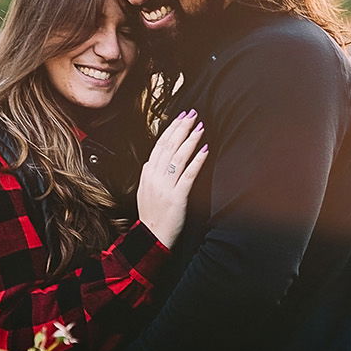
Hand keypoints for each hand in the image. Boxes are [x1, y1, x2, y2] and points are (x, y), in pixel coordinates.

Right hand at [137, 110, 208, 246]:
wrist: (152, 236)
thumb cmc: (152, 214)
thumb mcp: (146, 189)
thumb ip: (152, 173)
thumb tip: (158, 157)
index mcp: (148, 173)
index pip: (160, 144)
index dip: (171, 128)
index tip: (181, 116)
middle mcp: (155, 177)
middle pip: (169, 146)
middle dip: (182, 128)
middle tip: (193, 114)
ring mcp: (165, 187)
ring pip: (178, 157)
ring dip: (190, 140)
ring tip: (200, 127)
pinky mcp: (177, 197)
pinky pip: (188, 175)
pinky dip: (197, 161)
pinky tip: (205, 149)